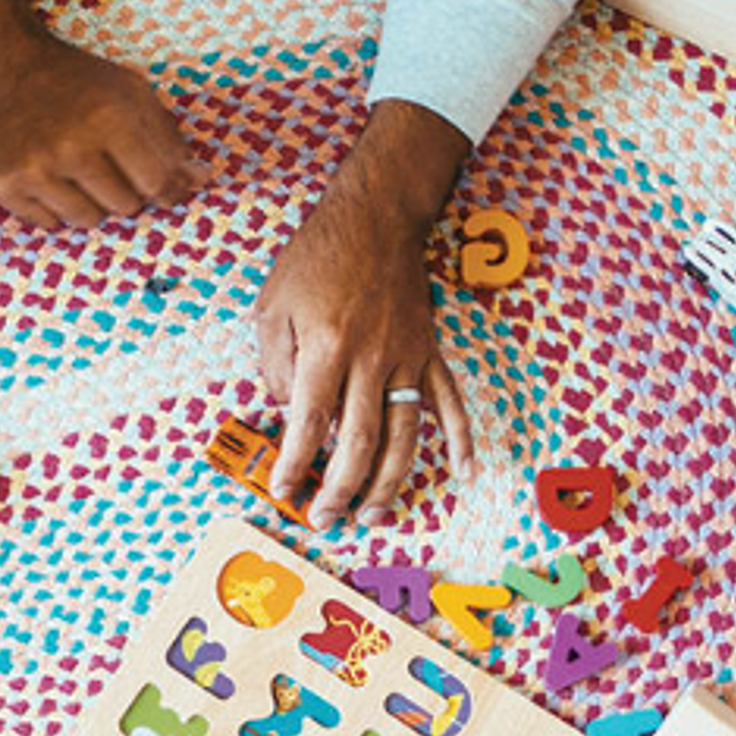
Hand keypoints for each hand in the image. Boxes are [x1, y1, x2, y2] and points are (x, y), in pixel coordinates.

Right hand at [0, 28, 193, 227]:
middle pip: (125, 207)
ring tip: (74, 165)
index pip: (157, 185)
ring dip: (90, 201)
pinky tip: (46, 172)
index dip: (166, 188)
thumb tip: (201, 181)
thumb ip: (168, 138)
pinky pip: (50, 224)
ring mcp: (34, 168)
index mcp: (110, 117)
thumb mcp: (130, 91)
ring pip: (88, 221)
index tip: (162, 186)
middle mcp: (70, 145)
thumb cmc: (75, 79)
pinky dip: (54, 206)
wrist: (2, 62)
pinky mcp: (3, 184)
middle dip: (123, 189)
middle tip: (104, 160)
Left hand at [254, 105, 478, 529]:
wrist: (374, 218)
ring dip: (390, 482)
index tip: (284, 491)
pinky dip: (461, 440)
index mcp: (326, 347)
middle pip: (359, 442)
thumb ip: (273, 364)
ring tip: (374, 514)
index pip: (309, 422)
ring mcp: (407, 358)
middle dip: (341, 488)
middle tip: (325, 517)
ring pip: (404, 435)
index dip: (294, 463)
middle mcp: (371, 359)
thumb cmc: (317, 259)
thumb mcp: (272, 305)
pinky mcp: (429, 353)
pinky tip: (464, 473)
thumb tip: (285, 412)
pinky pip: (450, 403)